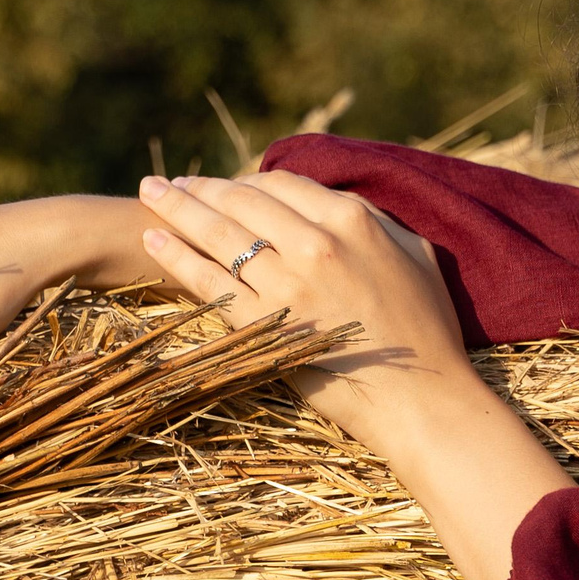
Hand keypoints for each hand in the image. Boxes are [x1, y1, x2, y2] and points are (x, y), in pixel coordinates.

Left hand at [135, 172, 479, 450]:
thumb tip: (341, 202)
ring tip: (150, 194)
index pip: (282, 183)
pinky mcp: (265, 324)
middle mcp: (315, 243)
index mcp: (353, 220)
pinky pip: (210, 281)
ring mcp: (287, 284)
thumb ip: (376, 221)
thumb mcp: (416, 255)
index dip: (248, 180)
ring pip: (219, 233)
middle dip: (201, 187)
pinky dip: (177, 257)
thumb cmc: (428, 332)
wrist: (421, 399)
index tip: (227, 184)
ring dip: (178, 209)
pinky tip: (154, 239)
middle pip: (242, 200)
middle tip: (173, 182)